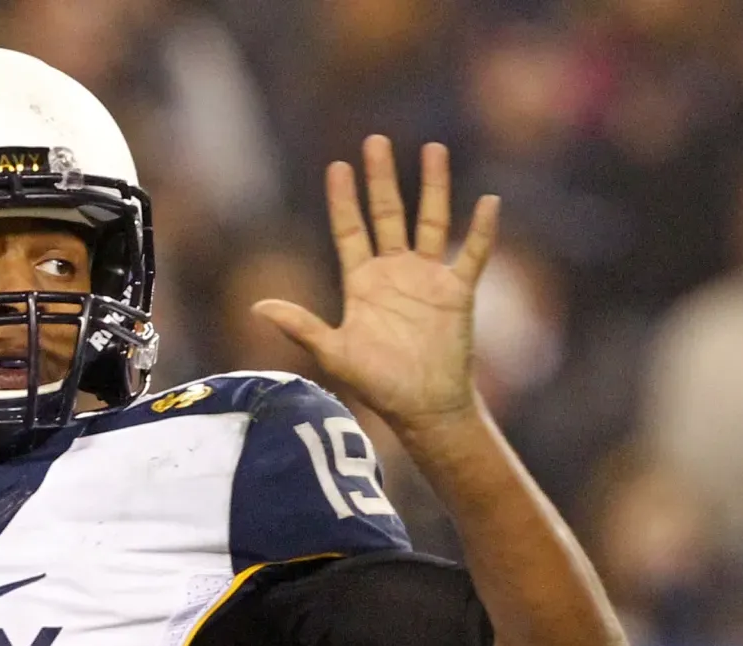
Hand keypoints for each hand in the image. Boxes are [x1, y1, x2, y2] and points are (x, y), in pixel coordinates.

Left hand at [254, 136, 498, 431]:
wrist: (423, 408)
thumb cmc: (378, 384)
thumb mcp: (333, 353)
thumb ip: (300, 326)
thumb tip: (255, 307)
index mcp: (361, 283)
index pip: (349, 230)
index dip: (343, 200)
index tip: (336, 167)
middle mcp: (394, 272)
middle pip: (387, 214)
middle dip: (381, 179)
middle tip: (375, 141)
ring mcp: (427, 279)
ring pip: (431, 221)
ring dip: (432, 187)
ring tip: (433, 149)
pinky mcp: (457, 292)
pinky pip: (473, 254)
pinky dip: (482, 231)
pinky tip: (487, 201)